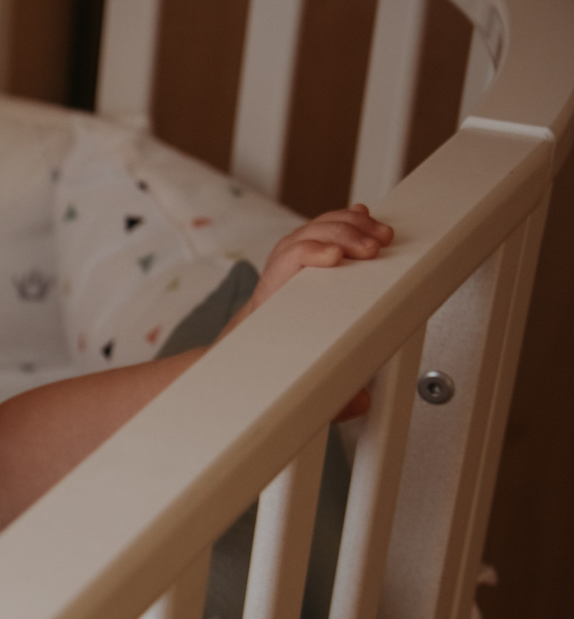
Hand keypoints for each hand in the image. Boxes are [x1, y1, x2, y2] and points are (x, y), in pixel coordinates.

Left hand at [228, 203, 394, 421]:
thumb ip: (328, 395)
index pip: (286, 263)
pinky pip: (320, 234)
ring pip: (312, 232)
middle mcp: (275, 279)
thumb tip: (361, 400)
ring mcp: (286, 267)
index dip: (309, 253)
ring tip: (379, 234)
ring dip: (348, 227)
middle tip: (373, 246)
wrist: (238, 357)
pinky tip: (363, 218)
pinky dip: (343, 223)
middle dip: (342, 236)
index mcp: (268, 301)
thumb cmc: (263, 364)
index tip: (335, 257)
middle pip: (304, 240)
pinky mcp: (301, 263)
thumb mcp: (290, 381)